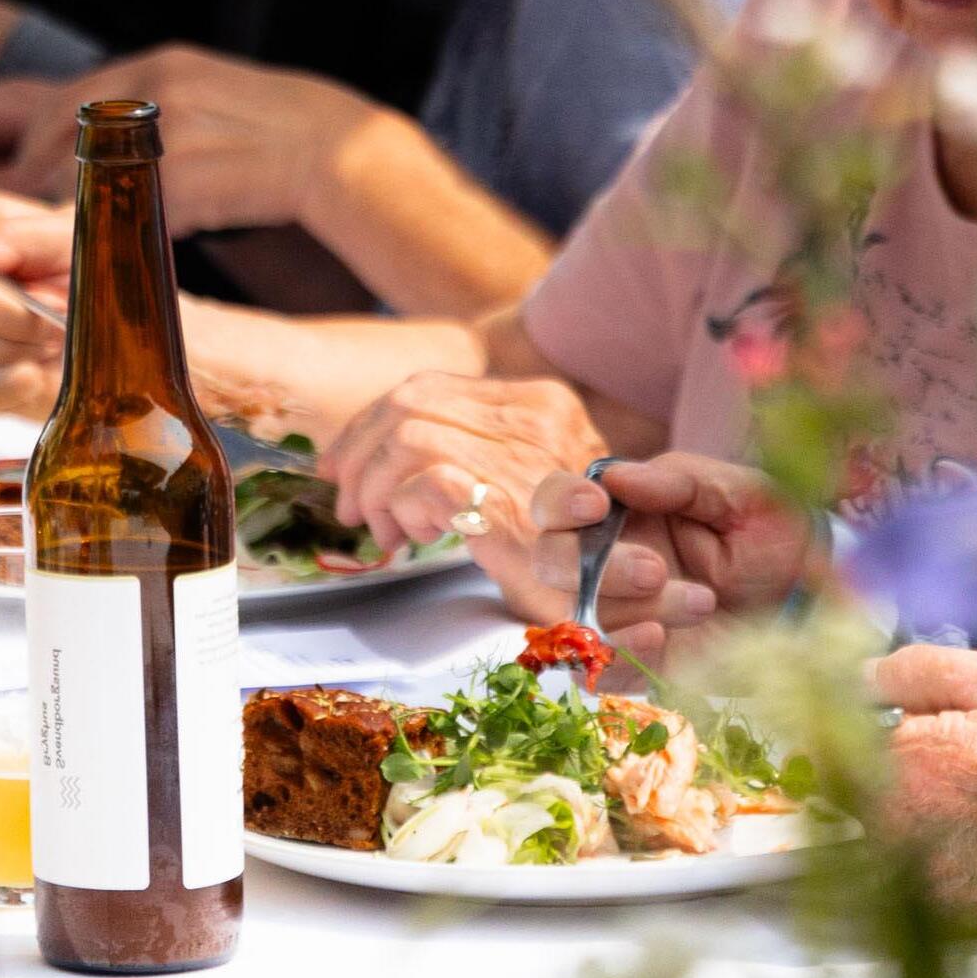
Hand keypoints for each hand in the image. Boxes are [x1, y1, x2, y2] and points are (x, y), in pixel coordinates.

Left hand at [0, 46, 372, 233]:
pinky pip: (121, 215)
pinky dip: (99, 238)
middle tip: (10, 218)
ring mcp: (171, 130)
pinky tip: (97, 257)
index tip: (12, 177)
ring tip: (43, 244)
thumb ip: (156, 112)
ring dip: (57, 215)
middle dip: (28, 179)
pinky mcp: (189, 177)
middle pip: (56, 133)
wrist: (351, 152)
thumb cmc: (285, 135)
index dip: (29, 141)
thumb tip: (101, 146)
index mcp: (162, 64)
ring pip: (81, 178)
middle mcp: (158, 87)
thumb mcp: (214, 98)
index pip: (64, 99)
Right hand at [0, 187, 73, 417]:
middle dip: (15, 310)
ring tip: (57, 330)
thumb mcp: (67, 236)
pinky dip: (20, 379)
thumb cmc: (93, 262)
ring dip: (25, 341)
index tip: (26, 273)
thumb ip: (13, 236)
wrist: (126, 310)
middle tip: (58, 305)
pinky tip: (43, 363)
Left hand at [325, 368, 605, 556]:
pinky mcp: (507, 503)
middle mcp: (535, 416)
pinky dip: (401, 508)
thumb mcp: (534, 480)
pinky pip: (424, 481)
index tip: (347, 462)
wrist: (629, 589)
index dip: (373, 423)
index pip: (432, 387)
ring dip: (373, 486)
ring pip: (406, 437)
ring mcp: (523, 456)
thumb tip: (390, 452)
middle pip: (409, 403)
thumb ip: (483, 452)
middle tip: (348, 502)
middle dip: (360, 451)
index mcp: (540, 402)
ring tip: (384, 529)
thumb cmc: (580, 546)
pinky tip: (414, 537)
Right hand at [525, 452, 816, 660]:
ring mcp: (618, 616)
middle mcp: (606, 562)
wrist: (811, 595)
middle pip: (552, 563)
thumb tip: (611, 476)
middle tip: (656, 570)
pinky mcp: (637, 663)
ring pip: (579, 618)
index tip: (596, 506)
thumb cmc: (770, 530)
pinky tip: (661, 639)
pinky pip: (597, 671)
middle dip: (597, 568)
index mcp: (621, 510)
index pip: (556, 503)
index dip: (560, 503)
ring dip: (629, 611)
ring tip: (703, 601)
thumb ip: (676, 481)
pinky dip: (620, 656)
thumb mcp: (738, 492)